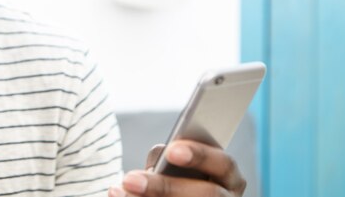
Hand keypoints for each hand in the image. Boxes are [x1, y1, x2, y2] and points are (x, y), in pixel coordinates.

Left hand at [109, 140, 246, 196]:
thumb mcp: (173, 164)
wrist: (171, 191)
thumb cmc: (174, 176)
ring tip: (121, 192)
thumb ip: (167, 161)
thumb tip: (153, 169)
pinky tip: (118, 195)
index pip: (222, 163)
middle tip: (131, 180)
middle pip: (206, 194)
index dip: (199, 155)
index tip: (171, 151)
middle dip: (165, 187)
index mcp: (226, 175)